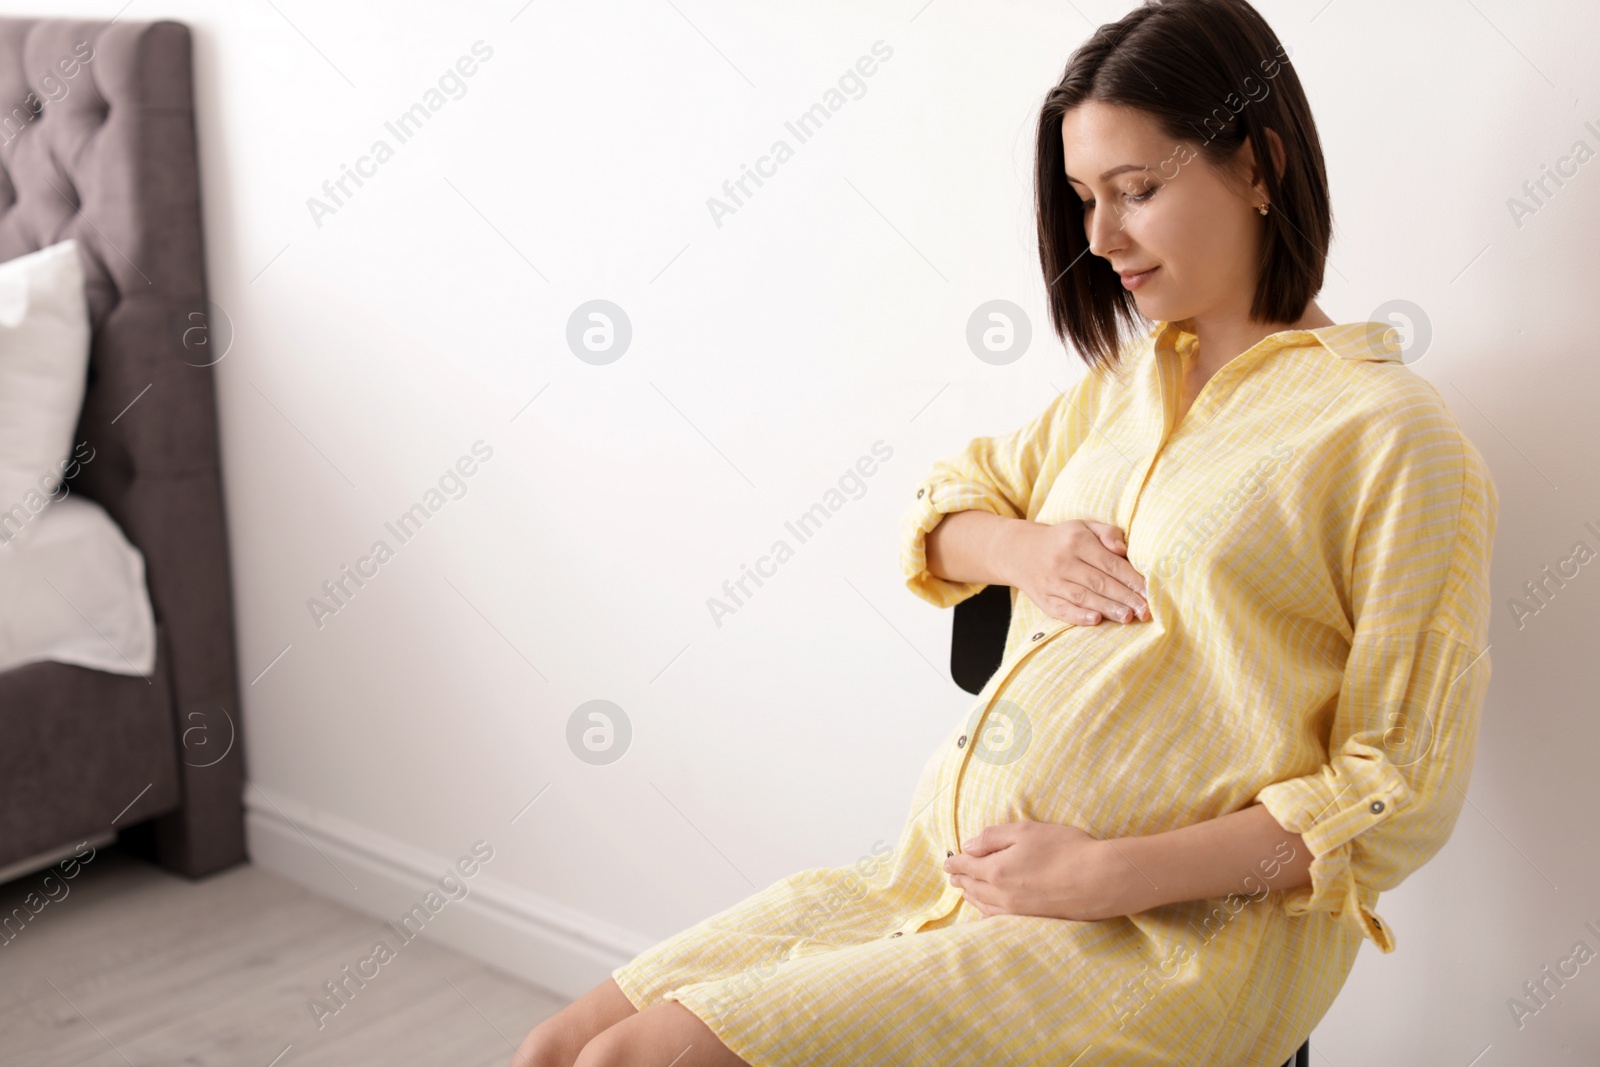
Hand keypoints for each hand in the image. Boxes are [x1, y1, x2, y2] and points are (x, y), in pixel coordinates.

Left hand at [941, 820, 1130, 921]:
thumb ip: (993, 838)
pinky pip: (998, 918)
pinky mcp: (1031, 920)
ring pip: (983, 904)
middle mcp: (1001, 894)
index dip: (954, 863)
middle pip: (972, 887)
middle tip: (952, 875)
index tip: (947, 862)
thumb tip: (968, 847)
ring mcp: (1016, 910)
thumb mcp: (1026, 830)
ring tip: (965, 890)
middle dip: (960, 879)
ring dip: (971, 895)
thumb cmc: (1065, 849)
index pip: (966, 866)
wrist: (1099, 880)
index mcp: (996, 870)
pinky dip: (986, 912)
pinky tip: (987, 911)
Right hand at [1004, 519, 1148, 625]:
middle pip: (1099, 582)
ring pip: (1083, 597)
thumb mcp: (1084, 526)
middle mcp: (1063, 561)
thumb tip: (1124, 550)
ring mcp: (1051, 581)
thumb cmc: (1063, 540)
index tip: (1148, 592)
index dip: (1131, 579)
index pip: (1110, 563)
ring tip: (1128, 618)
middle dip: (1125, 598)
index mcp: (1077, 541)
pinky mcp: (1043, 598)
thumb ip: (1108, 533)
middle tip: (1145, 611)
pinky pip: (1062, 609)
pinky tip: (1095, 620)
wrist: (1020, 551)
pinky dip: (1078, 616)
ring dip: (1107, 609)